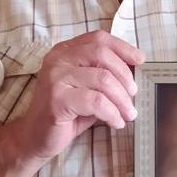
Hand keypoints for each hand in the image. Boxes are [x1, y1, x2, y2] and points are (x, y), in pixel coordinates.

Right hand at [23, 30, 143, 160]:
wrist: (35, 137)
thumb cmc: (66, 112)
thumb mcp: (87, 87)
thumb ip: (104, 74)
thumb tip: (135, 70)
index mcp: (64, 51)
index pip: (98, 38)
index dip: (123, 47)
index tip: (140, 60)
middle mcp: (58, 59)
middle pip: (101, 54)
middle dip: (125, 76)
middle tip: (134, 95)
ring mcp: (55, 77)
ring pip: (103, 79)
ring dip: (122, 100)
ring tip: (128, 114)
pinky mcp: (57, 99)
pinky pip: (96, 102)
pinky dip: (112, 113)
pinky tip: (116, 122)